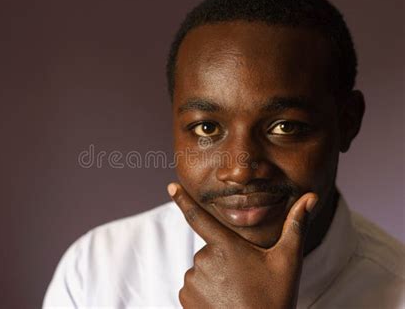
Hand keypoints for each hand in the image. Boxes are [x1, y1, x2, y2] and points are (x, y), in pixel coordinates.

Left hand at [167, 183, 317, 308]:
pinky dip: (206, 292)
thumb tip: (311, 197)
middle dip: (225, 259)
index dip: (183, 199)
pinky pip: (194, 286)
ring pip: (203, 269)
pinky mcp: (185, 298)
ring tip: (236, 293)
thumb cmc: (275, 299)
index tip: (171, 186)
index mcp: (226, 246)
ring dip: (215, 277)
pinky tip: (223, 303)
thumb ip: (296, 226)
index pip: (198, 216)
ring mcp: (193, 280)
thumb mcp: (288, 262)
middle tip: (245, 278)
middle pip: (211, 250)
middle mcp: (204, 260)